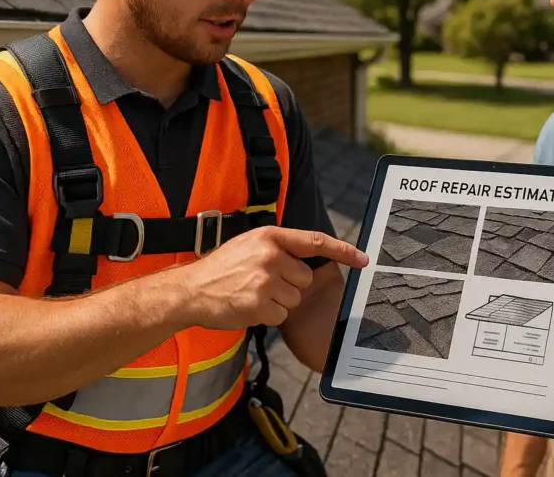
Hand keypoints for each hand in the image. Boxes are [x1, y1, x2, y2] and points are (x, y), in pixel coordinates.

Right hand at [185, 226, 367, 329]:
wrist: (190, 290)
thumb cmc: (220, 268)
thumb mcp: (248, 245)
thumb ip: (277, 249)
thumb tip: (305, 260)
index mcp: (270, 237)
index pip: (315, 241)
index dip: (343, 251)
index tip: (363, 259)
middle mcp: (270, 256)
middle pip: (304, 279)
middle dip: (288, 286)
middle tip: (261, 284)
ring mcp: (265, 281)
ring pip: (293, 300)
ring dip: (277, 303)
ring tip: (251, 295)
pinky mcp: (259, 304)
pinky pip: (280, 316)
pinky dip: (267, 317)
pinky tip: (248, 307)